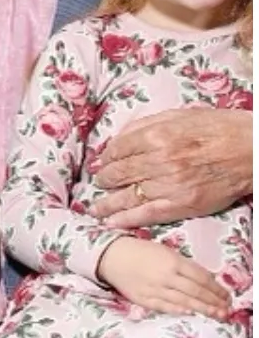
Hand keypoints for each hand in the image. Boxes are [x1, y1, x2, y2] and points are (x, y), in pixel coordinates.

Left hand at [91, 108, 251, 227]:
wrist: (251, 150)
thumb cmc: (216, 128)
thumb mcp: (177, 115)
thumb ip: (145, 125)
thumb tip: (118, 140)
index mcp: (156, 136)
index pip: (117, 150)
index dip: (106, 157)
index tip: (102, 161)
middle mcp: (159, 161)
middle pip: (119, 173)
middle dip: (104, 179)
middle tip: (99, 181)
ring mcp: (170, 185)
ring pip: (128, 196)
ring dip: (107, 202)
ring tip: (95, 208)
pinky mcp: (183, 204)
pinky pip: (148, 214)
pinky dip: (126, 219)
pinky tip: (112, 221)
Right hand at [96, 237, 230, 319]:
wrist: (110, 256)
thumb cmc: (139, 250)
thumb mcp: (164, 250)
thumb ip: (183, 265)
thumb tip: (204, 279)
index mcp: (172, 261)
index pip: (201, 278)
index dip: (216, 288)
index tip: (226, 295)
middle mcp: (166, 276)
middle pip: (196, 292)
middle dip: (214, 302)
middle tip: (226, 309)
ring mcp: (155, 289)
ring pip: (184, 302)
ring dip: (203, 309)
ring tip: (217, 315)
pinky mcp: (144, 299)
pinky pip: (165, 307)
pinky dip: (180, 311)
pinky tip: (191, 313)